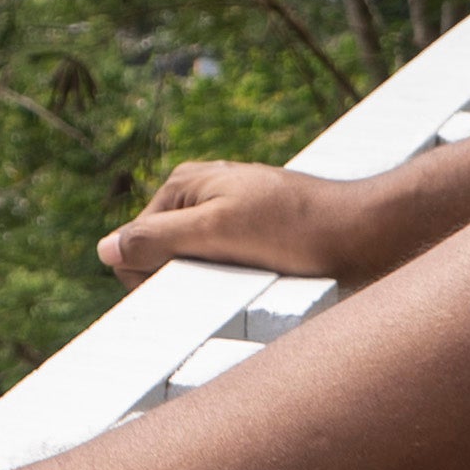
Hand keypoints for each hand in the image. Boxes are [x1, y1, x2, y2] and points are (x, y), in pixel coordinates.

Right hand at [99, 154, 388, 286]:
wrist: (365, 234)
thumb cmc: (296, 229)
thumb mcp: (218, 233)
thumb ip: (157, 239)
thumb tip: (104, 249)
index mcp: (183, 184)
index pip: (132, 245)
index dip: (154, 275)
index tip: (197, 282)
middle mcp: (200, 195)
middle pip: (158, 256)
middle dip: (182, 279)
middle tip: (227, 280)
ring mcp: (226, 217)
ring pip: (190, 268)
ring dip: (211, 285)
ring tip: (251, 280)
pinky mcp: (250, 239)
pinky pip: (220, 270)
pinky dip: (231, 284)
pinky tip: (260, 282)